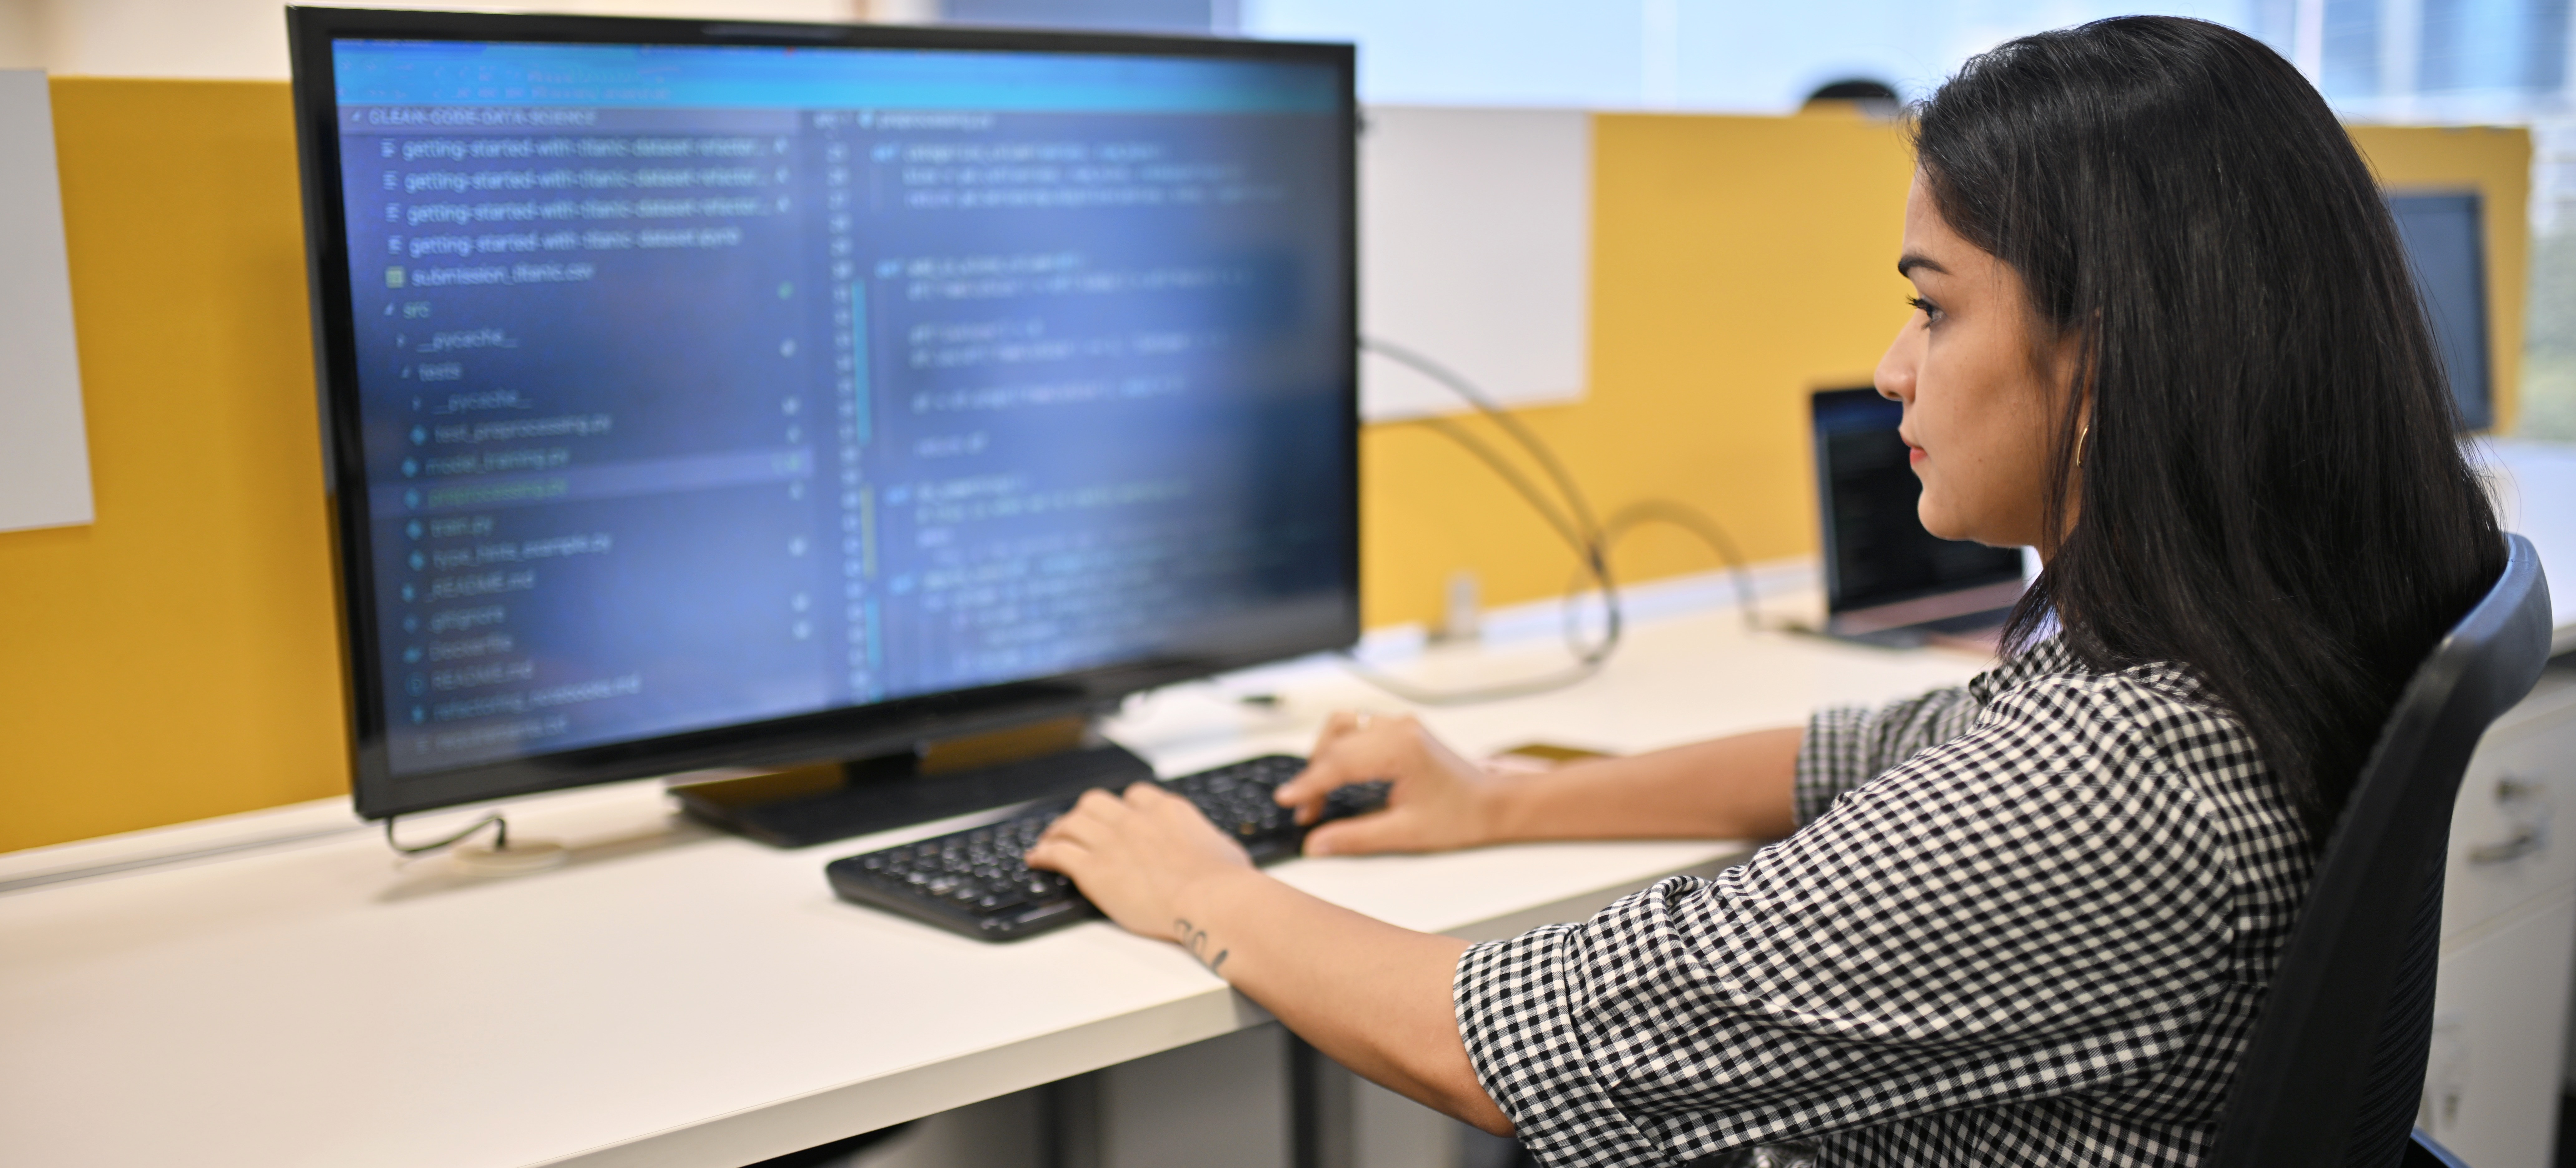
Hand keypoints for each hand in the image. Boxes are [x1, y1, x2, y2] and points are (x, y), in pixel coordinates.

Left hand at [1025, 782, 1255, 955]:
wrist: (1211, 899)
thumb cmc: (1225, 882)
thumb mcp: (1225, 849)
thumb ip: (1211, 842)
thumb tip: (1217, 848)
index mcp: (1167, 811)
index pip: (1135, 795)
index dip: (1122, 807)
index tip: (1118, 817)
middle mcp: (1135, 819)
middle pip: (1095, 801)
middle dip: (1085, 813)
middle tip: (1078, 827)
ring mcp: (1111, 841)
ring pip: (1072, 822)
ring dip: (1058, 830)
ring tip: (1050, 840)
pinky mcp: (1094, 868)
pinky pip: (1058, 853)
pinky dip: (1043, 853)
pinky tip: (1037, 859)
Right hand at [1272, 712, 1498, 855]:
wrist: (1493, 803)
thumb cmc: (1461, 816)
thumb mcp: (1406, 833)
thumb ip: (1356, 837)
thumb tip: (1316, 844)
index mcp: (1402, 748)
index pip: (1340, 761)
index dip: (1309, 783)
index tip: (1287, 801)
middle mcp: (1399, 727)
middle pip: (1336, 741)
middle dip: (1314, 775)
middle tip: (1305, 810)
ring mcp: (1400, 724)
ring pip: (1343, 726)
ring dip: (1324, 755)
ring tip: (1317, 791)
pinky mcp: (1401, 728)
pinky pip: (1356, 727)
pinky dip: (1339, 748)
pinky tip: (1336, 774)